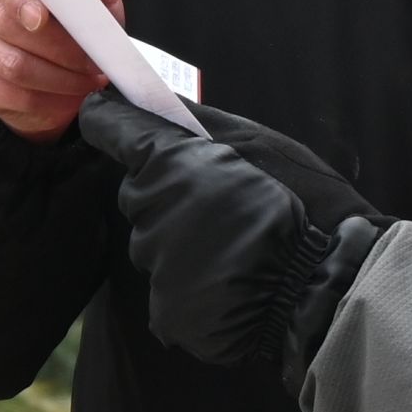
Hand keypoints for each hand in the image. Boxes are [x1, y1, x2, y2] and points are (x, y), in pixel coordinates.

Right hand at [0, 0, 124, 137]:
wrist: (56, 43)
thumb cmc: (73, 4)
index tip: (42, 19)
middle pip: (4, 23)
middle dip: (57, 49)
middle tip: (91, 62)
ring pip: (8, 64)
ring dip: (56, 79)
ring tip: (84, 81)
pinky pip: (1, 93)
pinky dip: (40, 101)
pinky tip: (62, 97)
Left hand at [77, 97, 379, 385]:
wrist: (312, 291)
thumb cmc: (294, 210)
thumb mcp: (262, 147)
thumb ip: (204, 128)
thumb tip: (160, 104)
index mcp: (172, 163)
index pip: (118, 132)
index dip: (107, 121)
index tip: (99, 112)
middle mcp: (151, 209)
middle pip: (139, 196)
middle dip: (165, 197)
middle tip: (217, 208)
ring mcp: (155, 262)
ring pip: (153, 245)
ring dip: (180, 245)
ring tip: (230, 252)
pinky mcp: (164, 307)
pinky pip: (167, 290)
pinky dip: (192, 288)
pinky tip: (226, 286)